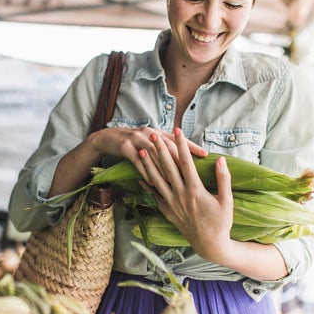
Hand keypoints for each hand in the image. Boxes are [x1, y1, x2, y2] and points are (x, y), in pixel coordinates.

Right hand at [90, 126, 206, 183]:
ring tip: (176, 180)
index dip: (192, 145)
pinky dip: (146, 171)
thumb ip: (164, 147)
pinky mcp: (125, 147)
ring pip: (154, 153)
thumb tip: (184, 158)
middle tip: (193, 171)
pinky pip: (138, 161)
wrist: (107, 138)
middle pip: (168, 145)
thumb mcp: (149, 140)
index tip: (205, 153)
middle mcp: (149, 133)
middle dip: (181, 157)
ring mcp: (137, 139)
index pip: (178, 139)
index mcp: (157, 132)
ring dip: (164, 167)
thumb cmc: (133, 144)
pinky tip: (153, 182)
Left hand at [138, 127, 233, 262]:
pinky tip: (140, 175)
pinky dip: (146, 184)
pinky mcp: (167, 211)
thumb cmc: (221, 222)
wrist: (209, 245)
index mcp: (196, 190)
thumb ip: (224, 178)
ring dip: (149, 164)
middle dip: (160, 150)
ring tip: (142, 150)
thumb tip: (221, 159)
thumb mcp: (227, 200)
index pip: (186, 162)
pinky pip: (154, 195)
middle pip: (168, 168)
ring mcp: (172, 203)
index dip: (181, 145)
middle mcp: (181, 195)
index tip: (177, 131)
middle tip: (153, 135)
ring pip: (157, 180)